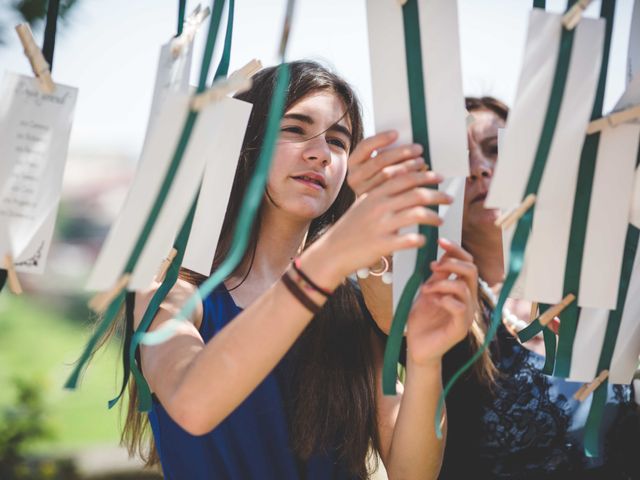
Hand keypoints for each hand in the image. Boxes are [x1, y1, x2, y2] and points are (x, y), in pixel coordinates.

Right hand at [313, 167, 450, 279]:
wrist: (333, 251)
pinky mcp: (383, 245)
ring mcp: (381, 225)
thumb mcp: (363, 205)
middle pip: (417, 193)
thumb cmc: (350, 229)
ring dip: (434, 216)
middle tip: (448, 198)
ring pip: (418, 214)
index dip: (425, 175)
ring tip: (440, 220)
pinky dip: (420, 239)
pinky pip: (410, 240)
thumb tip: (406, 185)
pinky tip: (424, 240)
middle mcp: (379, 206)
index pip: (406, 178)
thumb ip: (383, 194)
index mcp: (375, 194)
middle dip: (437, 194)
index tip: (438, 176)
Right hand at [347, 130, 427, 196]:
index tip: (396, 133)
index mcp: (354, 162)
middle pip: (380, 160)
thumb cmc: (378, 176)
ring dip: (408, 166)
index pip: (365, 146)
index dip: (381, 138)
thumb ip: (386, 153)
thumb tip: (408, 142)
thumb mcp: (375, 163)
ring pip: (389, 175)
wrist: (370, 209)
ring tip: (421, 162)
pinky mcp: (375, 203)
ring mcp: (363, 191)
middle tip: (418, 148)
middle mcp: (355, 177)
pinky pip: (394, 190)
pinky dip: (407, 182)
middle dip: (402, 152)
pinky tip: (418, 178)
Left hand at [405, 239, 477, 367]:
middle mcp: (468, 300)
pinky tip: (433, 301)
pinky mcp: (461, 328)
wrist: (417, 347)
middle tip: (432, 267)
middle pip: (472, 271)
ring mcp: (467, 314)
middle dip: (451, 263)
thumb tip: (441, 256)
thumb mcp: (427, 293)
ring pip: (465, 287)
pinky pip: (460, 307)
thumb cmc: (421, 321)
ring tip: (426, 289)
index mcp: (461, 290)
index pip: (468, 263)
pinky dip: (445, 300)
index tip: (440, 241)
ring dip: (442, 283)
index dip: (456, 250)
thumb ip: (436, 277)